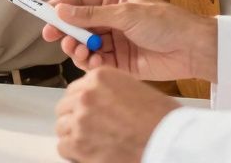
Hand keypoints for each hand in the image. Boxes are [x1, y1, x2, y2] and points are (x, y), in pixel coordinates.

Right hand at [41, 0, 216, 81]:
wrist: (191, 50)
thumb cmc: (166, 23)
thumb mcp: (125, 14)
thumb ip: (92, 14)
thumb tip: (62, 11)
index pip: (81, 0)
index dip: (61, 7)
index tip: (44, 13)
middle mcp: (113, 19)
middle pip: (79, 24)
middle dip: (66, 31)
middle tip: (53, 37)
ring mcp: (117, 41)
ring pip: (85, 45)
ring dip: (78, 48)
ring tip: (80, 51)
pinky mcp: (121, 62)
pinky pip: (97, 62)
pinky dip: (92, 62)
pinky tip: (96, 62)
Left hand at [55, 67, 178, 162]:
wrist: (168, 141)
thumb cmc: (160, 118)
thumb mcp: (133, 90)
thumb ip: (109, 92)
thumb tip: (97, 102)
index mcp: (100, 77)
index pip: (75, 88)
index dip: (81, 103)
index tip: (88, 111)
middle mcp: (86, 95)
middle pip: (65, 107)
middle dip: (75, 118)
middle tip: (89, 129)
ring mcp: (81, 119)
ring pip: (62, 126)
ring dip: (74, 135)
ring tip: (91, 142)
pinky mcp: (79, 143)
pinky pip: (63, 147)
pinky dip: (74, 152)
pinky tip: (89, 153)